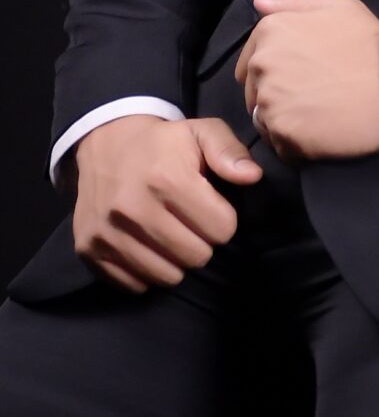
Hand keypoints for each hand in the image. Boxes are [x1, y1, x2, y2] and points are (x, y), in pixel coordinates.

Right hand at [71, 112, 262, 293]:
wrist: (105, 143)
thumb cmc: (163, 143)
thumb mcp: (201, 132)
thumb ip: (230, 152)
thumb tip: (252, 177)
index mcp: (166, 179)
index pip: (222, 230)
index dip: (224, 220)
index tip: (212, 208)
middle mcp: (132, 208)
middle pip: (196, 257)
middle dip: (202, 242)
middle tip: (191, 223)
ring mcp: (107, 231)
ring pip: (167, 276)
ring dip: (176, 260)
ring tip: (170, 234)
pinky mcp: (89, 249)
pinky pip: (134, 284)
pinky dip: (146, 271)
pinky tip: (147, 246)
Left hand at [236, 0, 378, 161]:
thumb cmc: (373, 43)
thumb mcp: (339, 8)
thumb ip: (295, 3)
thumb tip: (260, 3)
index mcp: (271, 32)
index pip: (249, 65)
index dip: (274, 75)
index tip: (301, 80)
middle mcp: (263, 65)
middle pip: (255, 93)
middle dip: (278, 98)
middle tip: (315, 99)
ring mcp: (271, 101)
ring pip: (264, 120)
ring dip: (285, 122)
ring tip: (320, 118)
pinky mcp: (284, 134)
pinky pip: (279, 145)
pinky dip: (296, 145)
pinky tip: (322, 134)